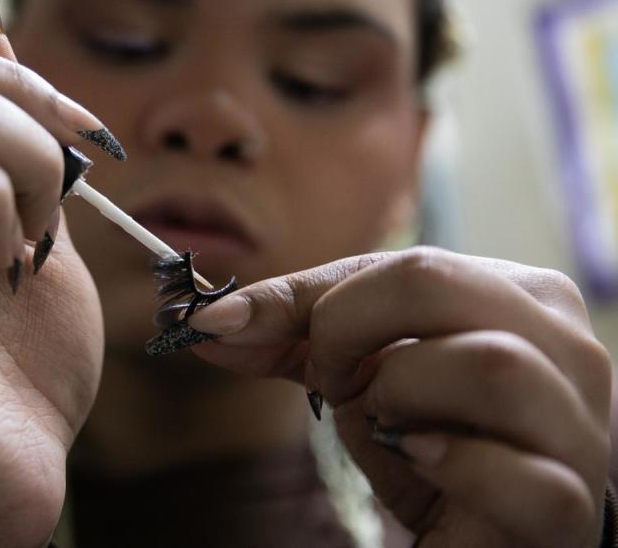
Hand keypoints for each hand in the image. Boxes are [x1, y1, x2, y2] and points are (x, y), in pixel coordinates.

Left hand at [189, 246, 611, 546]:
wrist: (484, 532)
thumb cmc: (432, 441)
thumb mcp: (363, 374)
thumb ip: (294, 336)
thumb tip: (205, 318)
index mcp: (522, 298)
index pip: (407, 264)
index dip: (317, 301)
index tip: (242, 330)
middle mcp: (568, 349)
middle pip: (438, 284)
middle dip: (348, 330)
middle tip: (328, 382)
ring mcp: (579, 430)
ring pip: (491, 368)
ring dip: (399, 395)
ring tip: (386, 426)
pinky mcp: (570, 509)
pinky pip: (519, 475)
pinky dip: (450, 465)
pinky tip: (422, 461)